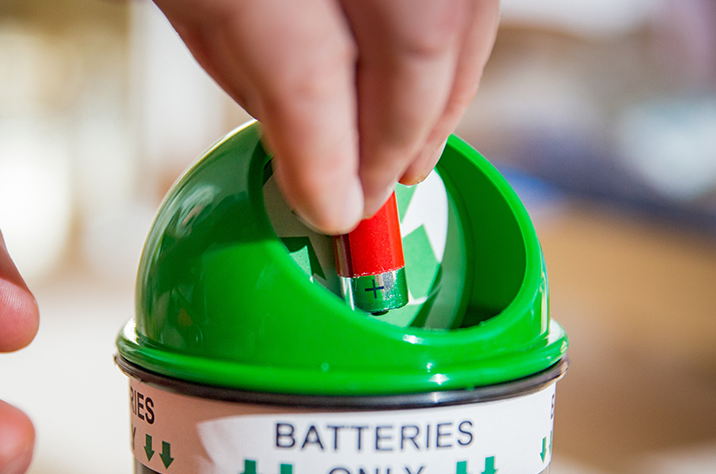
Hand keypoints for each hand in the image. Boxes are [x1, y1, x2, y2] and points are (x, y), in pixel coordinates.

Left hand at [154, 0, 499, 233]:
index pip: (307, 73)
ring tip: (413, 150)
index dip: (331, 157)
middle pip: (415, 42)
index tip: (337, 212)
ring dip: (444, 94)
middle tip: (385, 189)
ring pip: (461, 13)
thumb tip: (317, 163)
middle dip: (404, 133)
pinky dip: (457, 42)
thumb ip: (255, 75)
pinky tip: (432, 79)